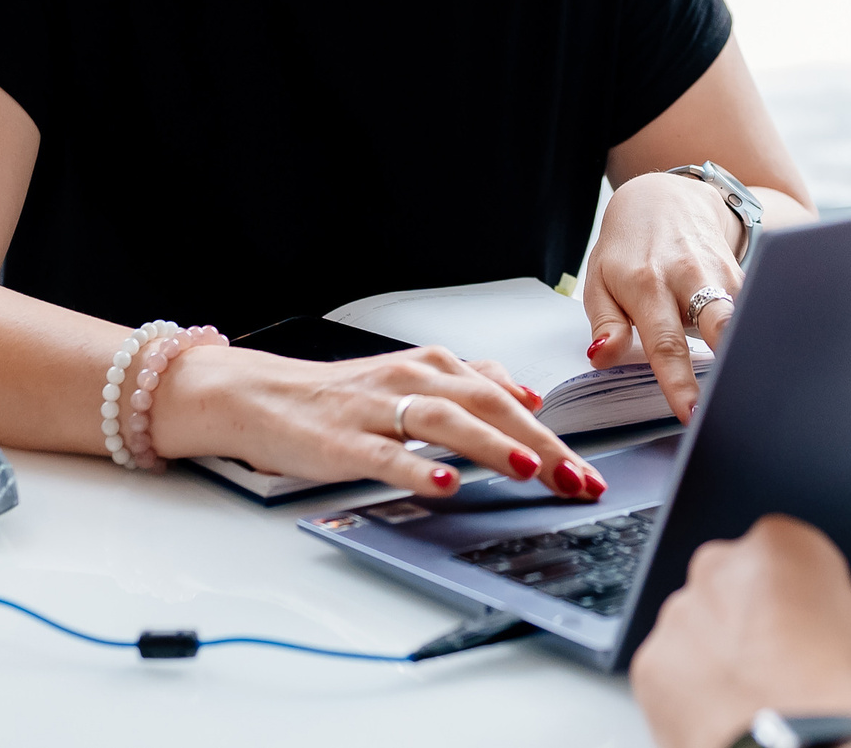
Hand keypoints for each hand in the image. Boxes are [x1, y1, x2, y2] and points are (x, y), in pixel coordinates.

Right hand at [152, 344, 608, 500]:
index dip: (553, 435)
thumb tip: (530, 395)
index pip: (507, 399)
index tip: (587, 469)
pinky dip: (420, 468)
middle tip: (577, 478)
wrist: (263, 396)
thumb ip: (471, 384)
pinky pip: (388, 454)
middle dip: (541, 445)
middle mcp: (414, 380)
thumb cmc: (342, 397)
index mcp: (435, 367)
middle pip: (489, 408)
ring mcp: (379, 409)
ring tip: (530, 470)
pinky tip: (446, 484)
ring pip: (447, 422)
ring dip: (493, 446)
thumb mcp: (414, 380)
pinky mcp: (346, 441)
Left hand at [584, 171, 745, 420]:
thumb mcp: (599, 281)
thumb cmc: (627, 249)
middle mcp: (689, 275)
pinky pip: (752, 307)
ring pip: (744, 315)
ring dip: (748, 350)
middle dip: (733, 358)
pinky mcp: (741, 273)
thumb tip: (601, 357)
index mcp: (647, 284)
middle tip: (738, 402)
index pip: (664, 342)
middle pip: (721, 320)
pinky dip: (755, 334)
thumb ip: (604, 323)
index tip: (691, 414)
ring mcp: (721, 272)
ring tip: (755, 392)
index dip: (679, 381)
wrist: (664, 198)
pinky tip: (758, 363)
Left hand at [631, 515, 850, 747]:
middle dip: (761, 617)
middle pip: (742, 585)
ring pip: (703, 627)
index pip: (796, 555)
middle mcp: (720, 569)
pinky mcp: (651, 667)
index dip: (813, 595)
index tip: (822, 627)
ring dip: (725, 653)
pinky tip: (731, 716)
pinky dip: (695, 691)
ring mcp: (679, 617)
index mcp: (782, 546)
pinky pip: (675, 671)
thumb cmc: (841, 706)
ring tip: (762, 699)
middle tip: (792, 666)